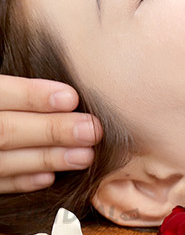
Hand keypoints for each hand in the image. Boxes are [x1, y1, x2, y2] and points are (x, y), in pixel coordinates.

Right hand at [0, 75, 101, 192]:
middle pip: (5, 131)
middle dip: (51, 131)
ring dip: (46, 159)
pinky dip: (20, 181)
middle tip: (92, 130)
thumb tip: (64, 89)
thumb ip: (15, 87)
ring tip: (85, 155)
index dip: (32, 96)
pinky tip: (50, 177)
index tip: (71, 97)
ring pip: (1, 161)